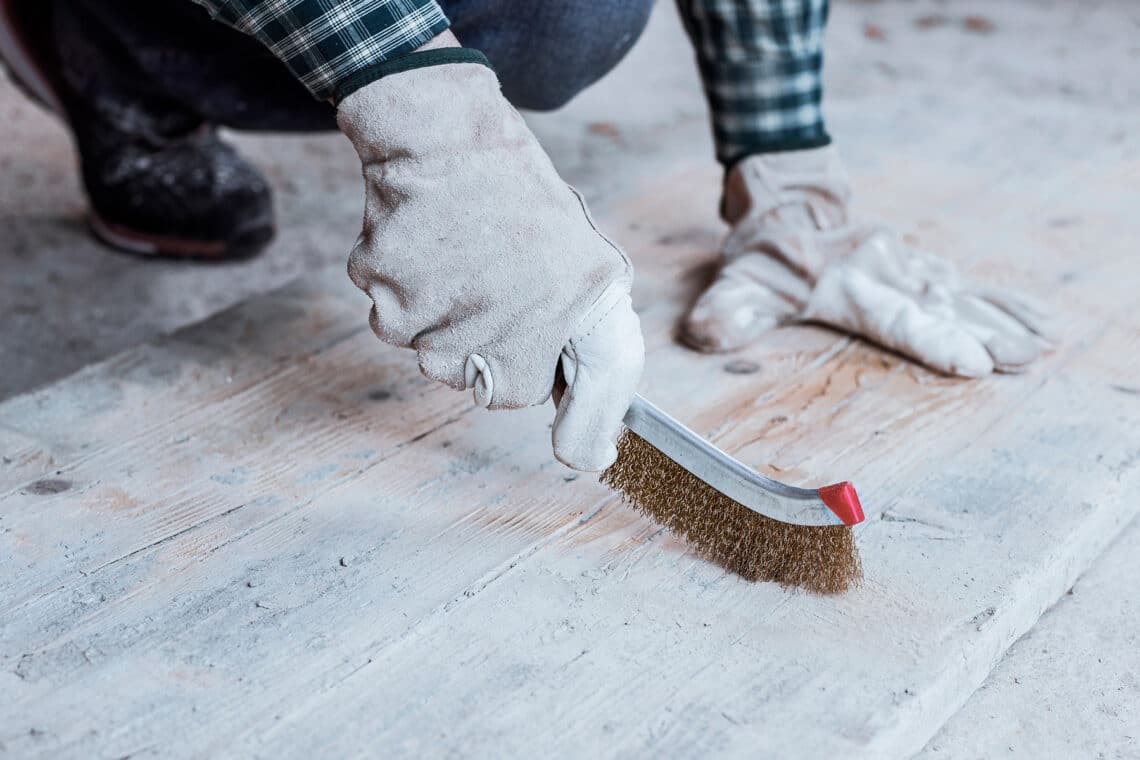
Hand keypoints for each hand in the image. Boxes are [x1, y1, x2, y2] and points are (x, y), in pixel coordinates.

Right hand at [337, 57, 642, 470]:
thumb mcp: (596, 285)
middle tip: (494, 271)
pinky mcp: (379, 289)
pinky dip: (401, 282)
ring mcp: (423, 316)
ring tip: (461, 251)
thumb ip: (601, 382)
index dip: (524, 348)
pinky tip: (425, 242)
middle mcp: (480, 339)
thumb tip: (589, 463)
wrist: (450, 134)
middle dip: (478, 331)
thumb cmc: (529, 210)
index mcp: (541, 342)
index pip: (514, 394)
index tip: (526, 306)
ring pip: (420, 344)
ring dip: (436, 307)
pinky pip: (388, 309)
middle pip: (462, 373)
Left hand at [683, 147, 1051, 376]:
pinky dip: (1002, 302)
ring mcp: (908, 267)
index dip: (933, 341)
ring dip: (1003, 318)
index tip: (971, 361)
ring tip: (1044, 342)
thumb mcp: (739, 281)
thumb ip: (727, 310)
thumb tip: (704, 334)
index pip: (896, 318)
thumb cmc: (764, 253)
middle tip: (1026, 357)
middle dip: (986, 333)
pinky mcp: (920, 267)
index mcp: (849, 283)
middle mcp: (887, 272)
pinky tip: (1036, 320)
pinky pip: (966, 285)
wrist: (789, 202)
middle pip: (943, 308)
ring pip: (962, 295)